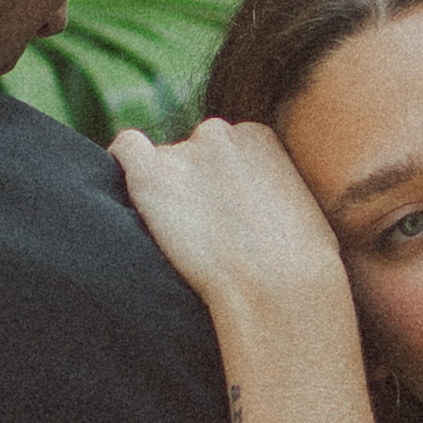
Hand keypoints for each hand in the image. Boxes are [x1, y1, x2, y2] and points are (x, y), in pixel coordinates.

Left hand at [112, 118, 350, 330]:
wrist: (280, 289)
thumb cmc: (301, 270)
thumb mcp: (300, 214)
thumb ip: (269, 196)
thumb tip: (252, 215)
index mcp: (258, 137)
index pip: (221, 148)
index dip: (216, 186)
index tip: (224, 221)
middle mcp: (219, 133)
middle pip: (188, 155)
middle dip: (189, 189)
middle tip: (202, 239)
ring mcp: (184, 152)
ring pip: (157, 164)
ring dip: (163, 196)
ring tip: (183, 244)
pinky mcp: (152, 176)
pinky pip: (125, 150)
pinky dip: (121, 167)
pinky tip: (134, 206)